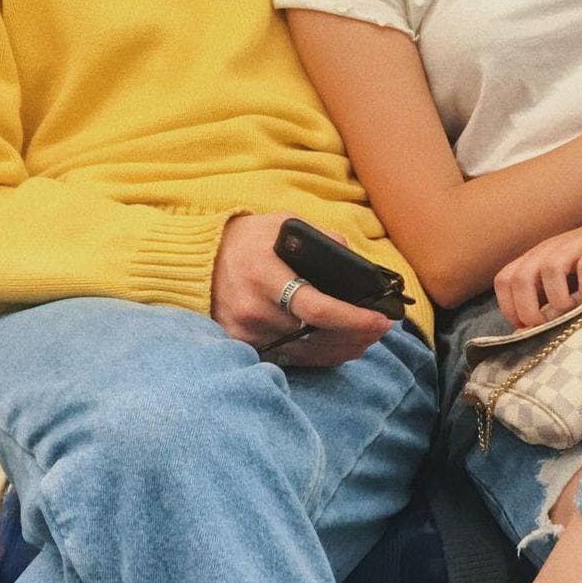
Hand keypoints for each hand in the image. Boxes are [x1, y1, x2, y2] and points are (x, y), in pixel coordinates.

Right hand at [211, 213, 391, 367]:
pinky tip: (341, 348)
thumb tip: (358, 264)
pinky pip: (290, 358)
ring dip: (343, 349)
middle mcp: (252, 308)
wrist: (198, 260)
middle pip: (315, 335)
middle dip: (356, 334)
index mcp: (263, 274)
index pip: (314, 307)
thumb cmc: (248, 239)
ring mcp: (245, 331)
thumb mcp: (282, 224)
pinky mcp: (243, 345)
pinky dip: (320, 356)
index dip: (352, 318)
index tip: (380, 319)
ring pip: (306, 352)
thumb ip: (321, 239)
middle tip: (382, 328)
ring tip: (368, 339)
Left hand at [494, 213, 581, 330]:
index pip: (505, 280)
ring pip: (550, 270)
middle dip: (527, 309)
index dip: (509, 306)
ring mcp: (574, 248)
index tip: (525, 326)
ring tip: (572, 309)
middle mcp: (549, 251)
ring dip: (558, 299)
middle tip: (544, 325)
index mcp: (536, 258)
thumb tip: (529, 330)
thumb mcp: (562, 276)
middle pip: (520, 278)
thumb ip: (545, 296)